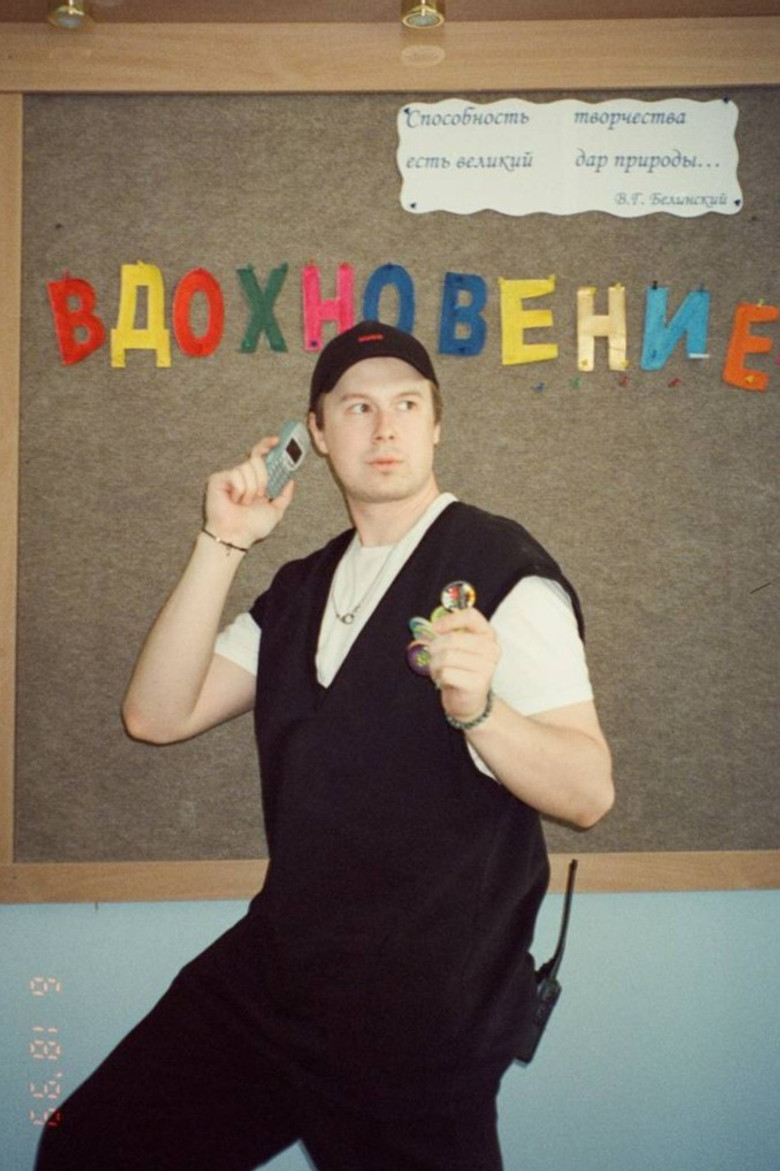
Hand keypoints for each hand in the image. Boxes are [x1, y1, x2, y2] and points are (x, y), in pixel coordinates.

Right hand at [203, 437, 294, 549]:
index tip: (277, 441)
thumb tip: (291, 481)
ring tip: (243, 503)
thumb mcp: (276, 511)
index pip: (260, 456)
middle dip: (262, 480)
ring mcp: (229, 476)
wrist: (236, 536)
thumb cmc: (252, 527)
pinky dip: (239, 491)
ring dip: (250, 490)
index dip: (267, 445)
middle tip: (257, 497)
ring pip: (248, 468)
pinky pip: (236, 475)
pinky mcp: (218, 479)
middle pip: (257, 460)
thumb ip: (284, 496)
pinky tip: (233, 500)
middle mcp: (242, 475)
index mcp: (255, 480)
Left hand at [427, 607, 500, 725]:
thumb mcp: (456, 649)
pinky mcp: (477, 683)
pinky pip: (446, 673)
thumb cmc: (461, 671)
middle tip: (432, 656)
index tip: (434, 628)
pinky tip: (443, 680)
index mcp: (488, 635)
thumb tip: (424, 632)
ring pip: (446, 656)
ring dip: (434, 664)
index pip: (470, 616)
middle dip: (434, 648)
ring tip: (438, 670)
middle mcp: (491, 649)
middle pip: (452, 638)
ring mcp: (487, 667)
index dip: (449, 620)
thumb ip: (444, 635)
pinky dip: (439, 677)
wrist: (470, 702)